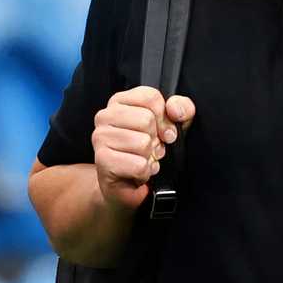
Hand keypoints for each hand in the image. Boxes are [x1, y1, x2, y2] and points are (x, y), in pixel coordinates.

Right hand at [91, 86, 196, 213]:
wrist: (126, 186)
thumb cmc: (147, 152)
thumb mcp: (171, 125)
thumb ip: (182, 109)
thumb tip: (175, 109)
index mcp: (120, 102)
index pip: (150, 97)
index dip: (164, 117)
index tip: (163, 132)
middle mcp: (105, 116)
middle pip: (146, 119)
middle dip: (156, 139)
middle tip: (150, 148)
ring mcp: (101, 137)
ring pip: (143, 143)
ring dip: (150, 157)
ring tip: (142, 159)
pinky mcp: (102, 159)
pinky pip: (138, 164)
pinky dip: (144, 172)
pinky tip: (137, 172)